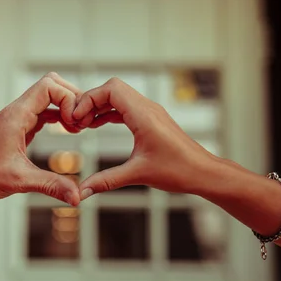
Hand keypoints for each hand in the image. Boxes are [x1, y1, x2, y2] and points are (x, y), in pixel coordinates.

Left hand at [0, 72, 83, 206]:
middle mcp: (17, 112)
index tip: (75, 123)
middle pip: (51, 85)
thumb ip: (51, 185)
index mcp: (16, 116)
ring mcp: (17, 118)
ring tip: (77, 128)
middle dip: (71, 98)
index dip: (68, 98)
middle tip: (81, 123)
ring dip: (65, 107)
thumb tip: (77, 197)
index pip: (49, 86)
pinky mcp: (17, 127)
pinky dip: (57, 117)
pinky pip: (42, 111)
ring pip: (47, 97)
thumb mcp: (19, 181)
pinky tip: (66, 131)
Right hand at [72, 77, 218, 198]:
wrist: (203, 172)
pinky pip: (125, 107)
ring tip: (84, 125)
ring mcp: (150, 112)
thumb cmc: (178, 171)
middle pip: (112, 88)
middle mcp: (147, 108)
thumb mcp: (137, 175)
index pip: (111, 89)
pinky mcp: (151, 120)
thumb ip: (106, 181)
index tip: (77, 119)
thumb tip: (81, 193)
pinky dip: (109, 113)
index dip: (89, 99)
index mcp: (143, 115)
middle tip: (77, 122)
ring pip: (118, 96)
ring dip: (99, 106)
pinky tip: (98, 126)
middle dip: (91, 101)